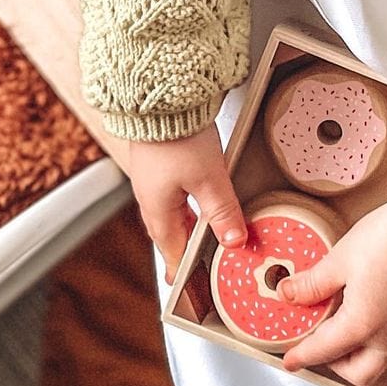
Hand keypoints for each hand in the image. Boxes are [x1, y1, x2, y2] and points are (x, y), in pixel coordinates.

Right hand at [128, 123, 247, 283]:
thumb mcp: (208, 179)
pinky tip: (202, 200)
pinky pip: (175, 195)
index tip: (191, 287)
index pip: (172, 254)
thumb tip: (234, 240)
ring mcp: (154, 181)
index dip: (185, 271)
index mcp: (158, 212)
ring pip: (174, 214)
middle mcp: (151, 199)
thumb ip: (222, 212)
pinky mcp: (161, 163)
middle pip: (172, 235)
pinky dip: (190, 206)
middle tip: (203, 265)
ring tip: (210, 236)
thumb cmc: (176, 135)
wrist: (158, 98)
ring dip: (191, 227)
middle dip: (189, 250)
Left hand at [277, 194, 386, 385]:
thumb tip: (289, 294)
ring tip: (343, 318)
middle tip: (320, 342)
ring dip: (358, 349)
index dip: (302, 356)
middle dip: (336, 364)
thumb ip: (313, 283)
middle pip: (359, 372)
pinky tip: (369, 303)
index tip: (290, 360)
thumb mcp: (341, 258)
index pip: (323, 350)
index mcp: (362, 326)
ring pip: (380, 356)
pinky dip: (377, 332)